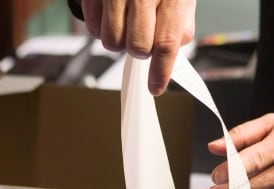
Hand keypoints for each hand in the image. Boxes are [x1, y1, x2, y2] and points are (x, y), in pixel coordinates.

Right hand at [80, 0, 196, 94]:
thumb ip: (180, 25)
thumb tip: (172, 53)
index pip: (166, 42)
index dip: (161, 70)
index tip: (156, 86)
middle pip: (137, 46)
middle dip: (140, 51)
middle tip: (142, 39)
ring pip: (112, 42)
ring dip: (120, 43)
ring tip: (126, 25)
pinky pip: (93, 30)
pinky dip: (102, 31)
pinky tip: (112, 17)